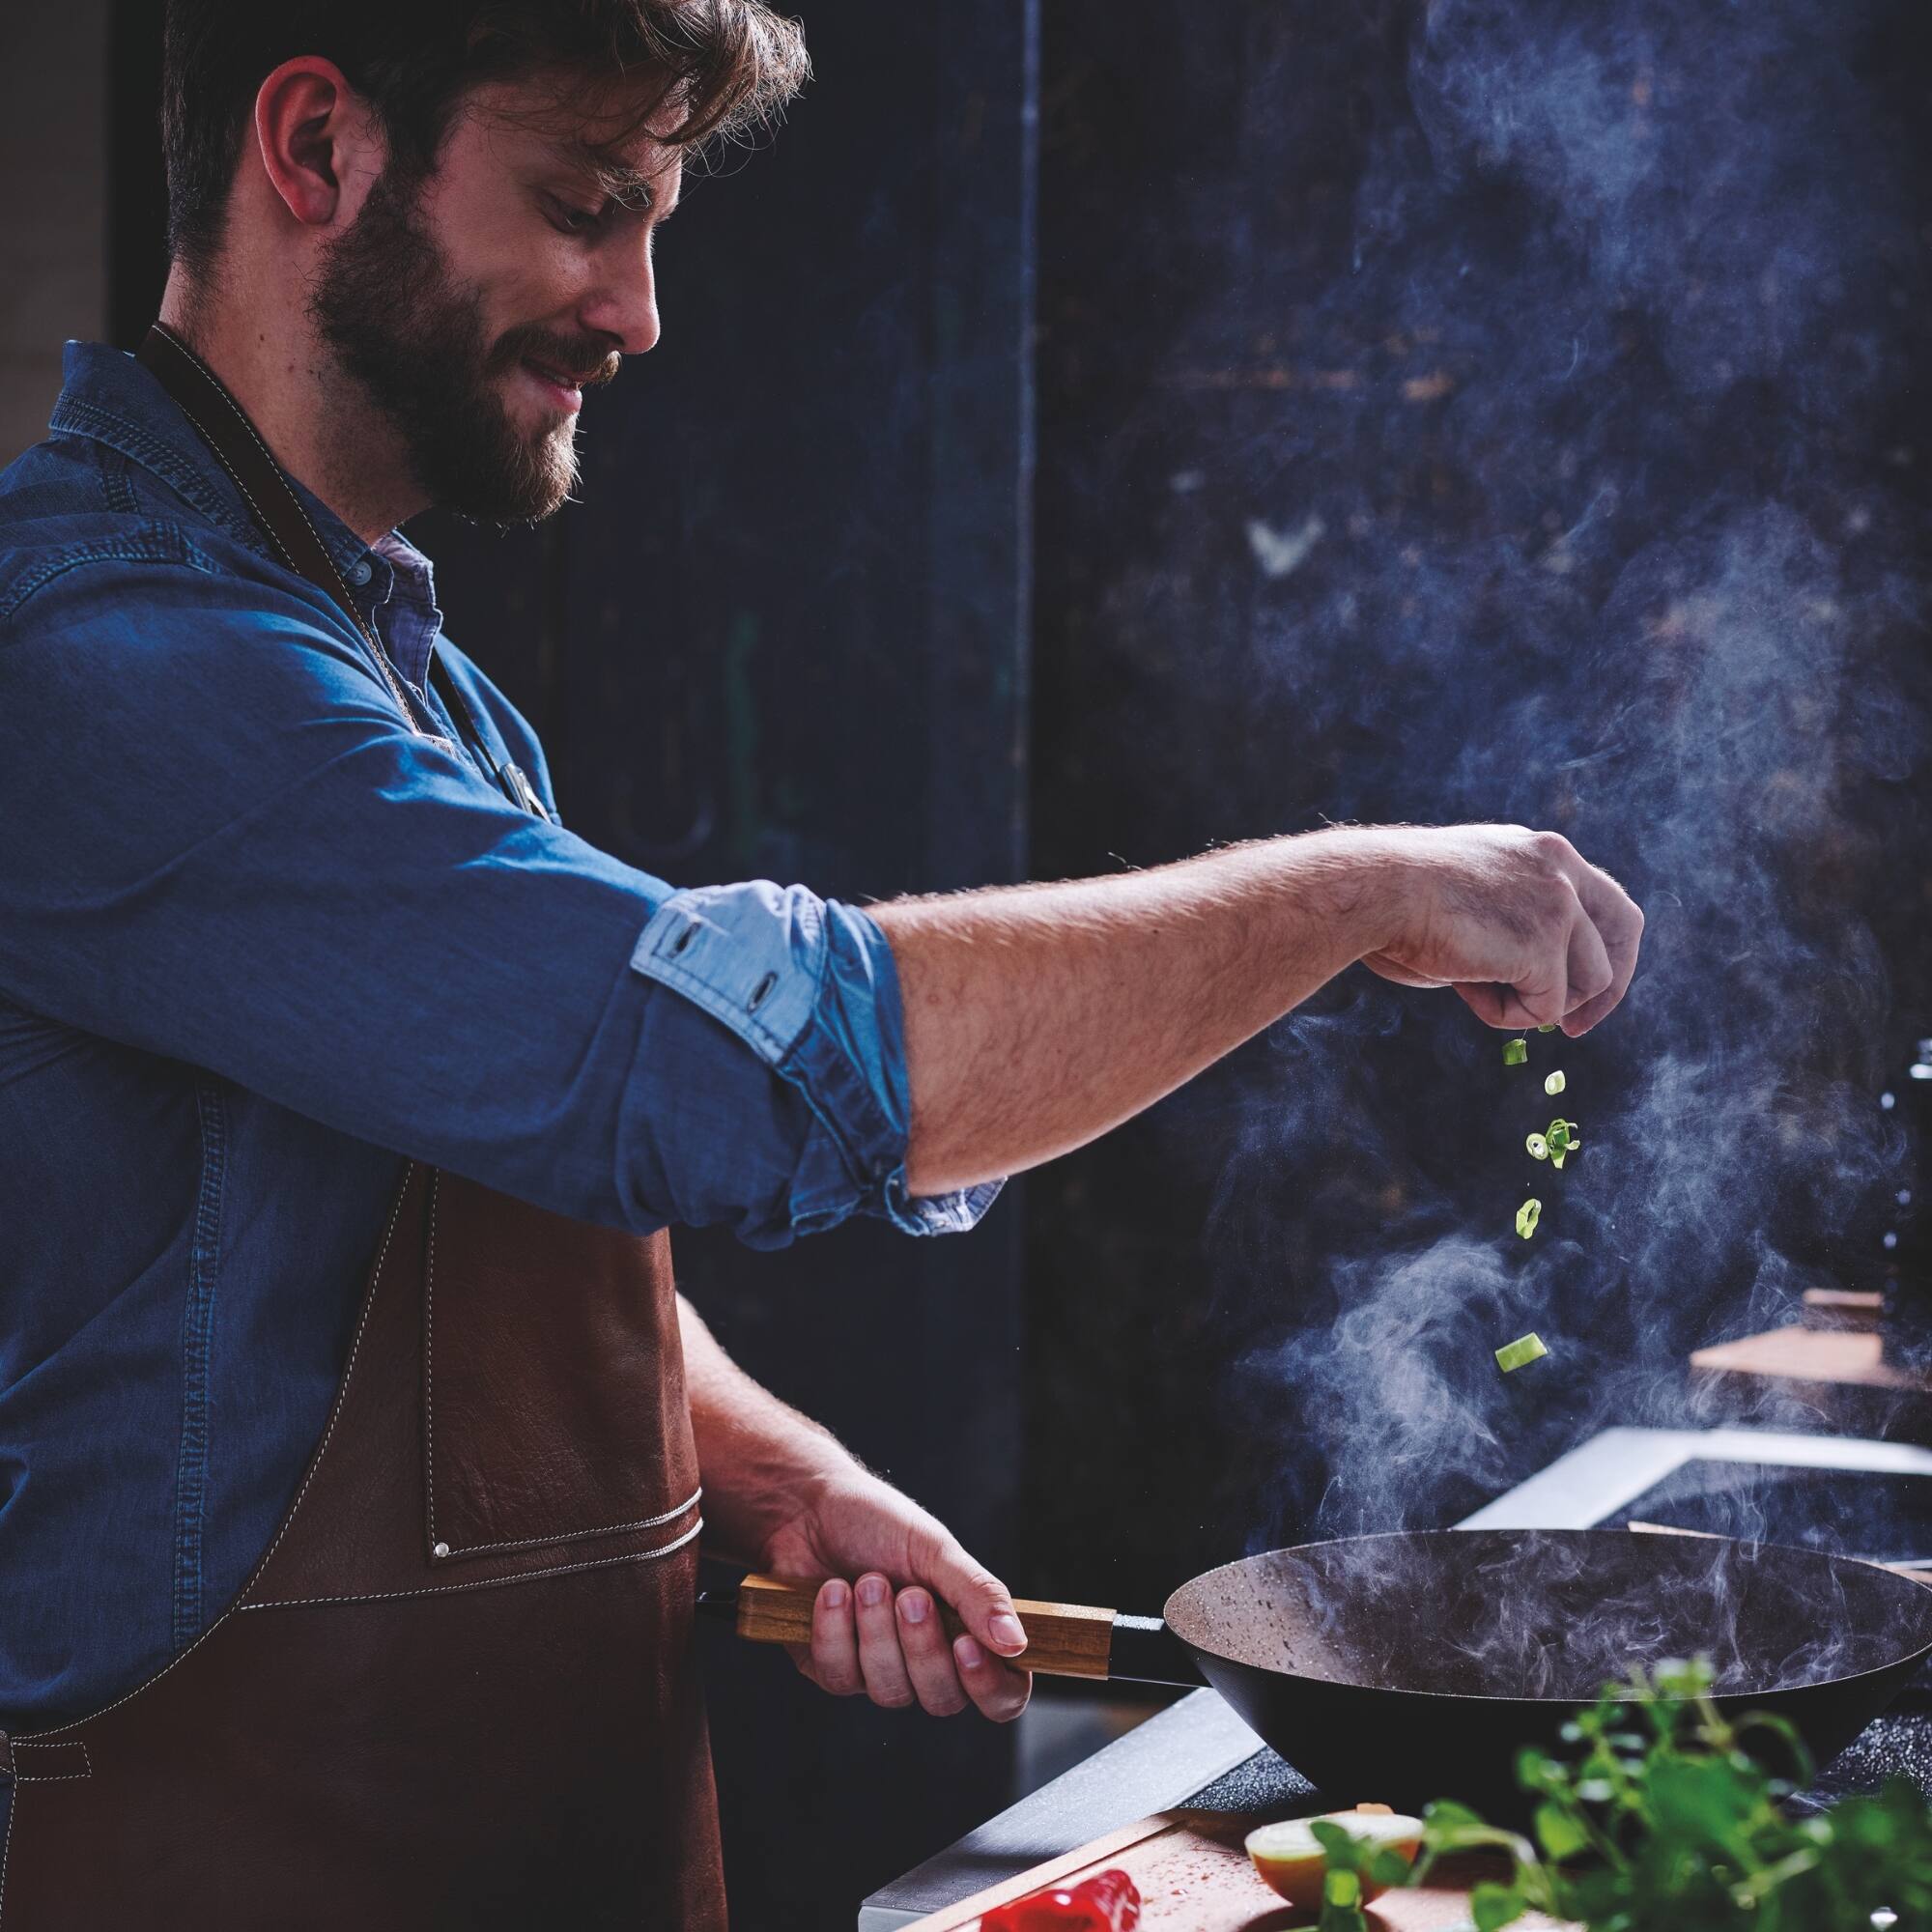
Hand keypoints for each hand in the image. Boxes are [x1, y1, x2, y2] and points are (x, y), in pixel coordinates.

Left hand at [756, 1471, 1030, 1722]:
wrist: (809, 1508)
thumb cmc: (880, 1524)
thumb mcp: (936, 1550)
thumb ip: (978, 1595)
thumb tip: (1016, 1643)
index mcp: (967, 1633)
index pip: (1001, 1694)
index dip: (990, 1685)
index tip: (968, 1645)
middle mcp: (927, 1663)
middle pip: (943, 1700)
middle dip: (923, 1647)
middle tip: (910, 1593)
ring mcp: (878, 1671)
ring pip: (890, 1692)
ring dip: (877, 1631)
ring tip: (867, 1581)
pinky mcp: (832, 1670)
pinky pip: (841, 1677)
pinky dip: (836, 1630)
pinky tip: (832, 1591)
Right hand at [1357, 824, 1643, 1034]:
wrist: (1372, 889)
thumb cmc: (1392, 899)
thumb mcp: (1471, 900)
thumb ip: (1512, 923)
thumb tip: (1533, 981)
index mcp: (1541, 852)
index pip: (1605, 901)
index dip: (1605, 951)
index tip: (1582, 992)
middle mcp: (1561, 868)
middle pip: (1622, 935)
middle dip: (1606, 991)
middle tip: (1575, 1030)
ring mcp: (1559, 903)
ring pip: (1584, 984)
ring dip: (1530, 1003)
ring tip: (1470, 984)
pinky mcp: (1545, 943)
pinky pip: (1546, 1009)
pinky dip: (1504, 1014)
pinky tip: (1463, 986)